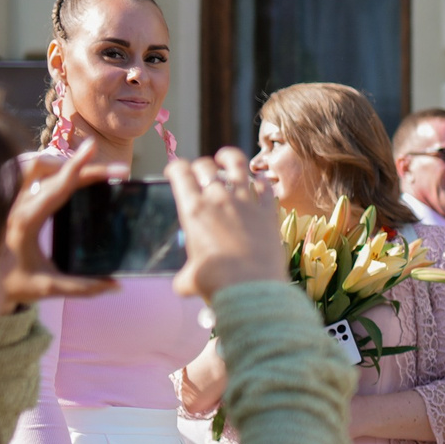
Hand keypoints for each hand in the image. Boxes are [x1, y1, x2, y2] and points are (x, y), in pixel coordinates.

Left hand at [1, 144, 120, 305]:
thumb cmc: (9, 283)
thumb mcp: (48, 287)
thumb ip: (83, 287)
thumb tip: (116, 285)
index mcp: (26, 222)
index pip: (56, 187)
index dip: (76, 166)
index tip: (93, 146)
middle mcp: (15, 205)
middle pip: (51, 170)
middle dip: (84, 165)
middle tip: (114, 171)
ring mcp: (9, 199)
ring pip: (35, 165)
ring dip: (63, 164)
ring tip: (88, 173)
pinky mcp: (8, 199)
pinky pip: (27, 173)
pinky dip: (49, 169)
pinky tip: (63, 177)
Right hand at [167, 148, 286, 301]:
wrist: (251, 286)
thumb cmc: (217, 282)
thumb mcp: (191, 279)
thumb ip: (185, 275)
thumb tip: (182, 284)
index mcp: (193, 210)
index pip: (180, 173)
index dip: (176, 167)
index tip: (176, 171)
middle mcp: (218, 200)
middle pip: (206, 167)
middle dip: (201, 166)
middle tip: (202, 172)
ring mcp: (246, 202)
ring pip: (237, 166)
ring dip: (230, 158)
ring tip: (227, 158)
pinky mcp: (268, 211)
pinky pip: (265, 187)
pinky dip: (261, 180)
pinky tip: (260, 180)